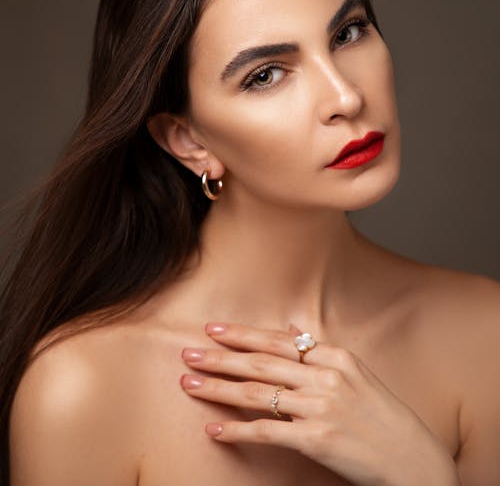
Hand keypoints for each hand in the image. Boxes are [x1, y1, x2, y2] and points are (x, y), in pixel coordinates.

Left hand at [179, 322, 457, 485]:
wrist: (414, 460)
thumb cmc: (384, 417)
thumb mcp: (358, 374)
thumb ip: (321, 352)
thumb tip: (292, 328)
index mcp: (336, 356)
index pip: (278, 340)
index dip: (242, 334)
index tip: (214, 329)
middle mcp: (326, 376)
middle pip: (261, 362)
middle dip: (221, 357)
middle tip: (189, 353)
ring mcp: (321, 407)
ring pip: (257, 392)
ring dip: (218, 388)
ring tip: (189, 384)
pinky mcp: (317, 439)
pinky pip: (268, 431)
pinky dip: (237, 429)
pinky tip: (214, 429)